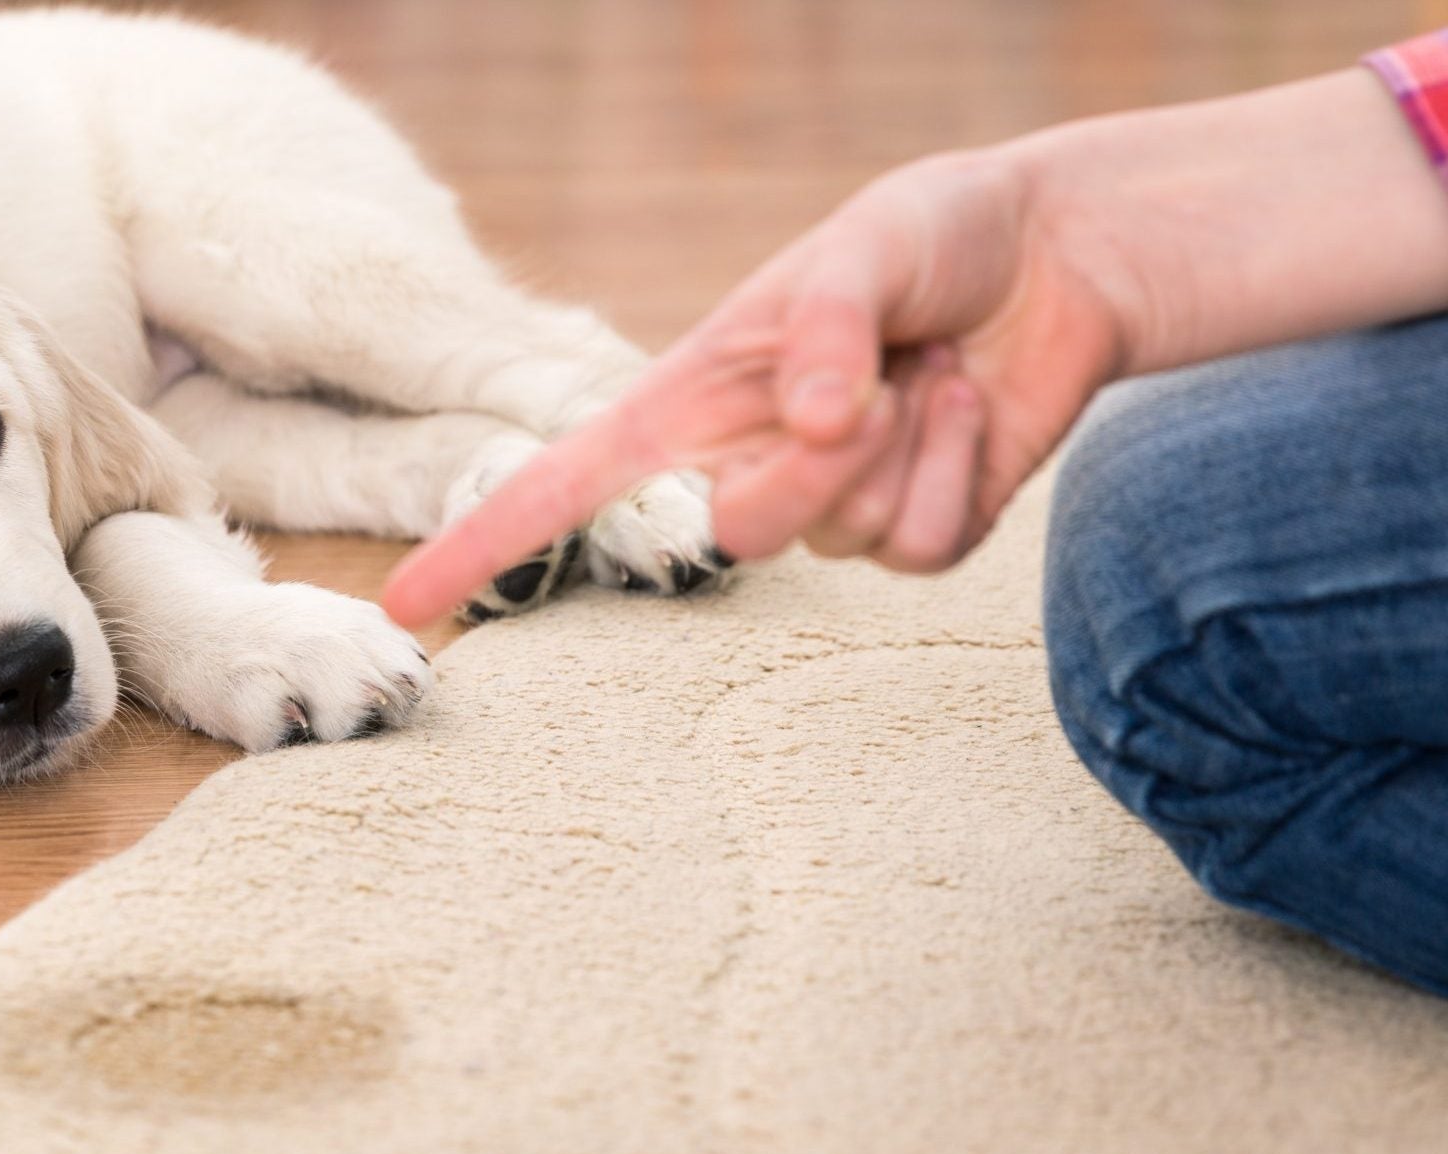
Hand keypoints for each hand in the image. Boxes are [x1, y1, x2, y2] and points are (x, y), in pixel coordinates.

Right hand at [384, 146, 1129, 624]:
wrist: (1057, 258)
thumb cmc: (934, 236)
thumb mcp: (868, 243)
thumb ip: (823, 326)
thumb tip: (806, 422)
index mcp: (690, 398)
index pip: (564, 482)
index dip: (481, 540)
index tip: (410, 604)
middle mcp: (744, 462)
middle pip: (736, 535)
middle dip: (814, 469)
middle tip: (876, 383)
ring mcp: (828, 508)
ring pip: (838, 542)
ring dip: (903, 447)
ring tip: (929, 372)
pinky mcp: (912, 533)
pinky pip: (918, 550)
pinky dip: (958, 472)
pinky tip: (968, 409)